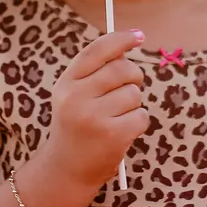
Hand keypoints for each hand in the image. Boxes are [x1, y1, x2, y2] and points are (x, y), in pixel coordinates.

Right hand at [39, 29, 148, 191]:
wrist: (66, 170)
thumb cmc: (76, 126)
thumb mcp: (73, 96)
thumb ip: (94, 72)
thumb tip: (126, 44)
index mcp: (66, 83)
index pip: (96, 51)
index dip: (120, 39)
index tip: (138, 36)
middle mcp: (76, 98)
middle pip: (122, 69)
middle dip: (133, 77)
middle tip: (129, 88)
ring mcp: (94, 117)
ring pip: (134, 94)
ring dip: (133, 104)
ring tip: (116, 117)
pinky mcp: (113, 135)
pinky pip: (141, 116)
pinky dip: (137, 122)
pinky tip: (122, 131)